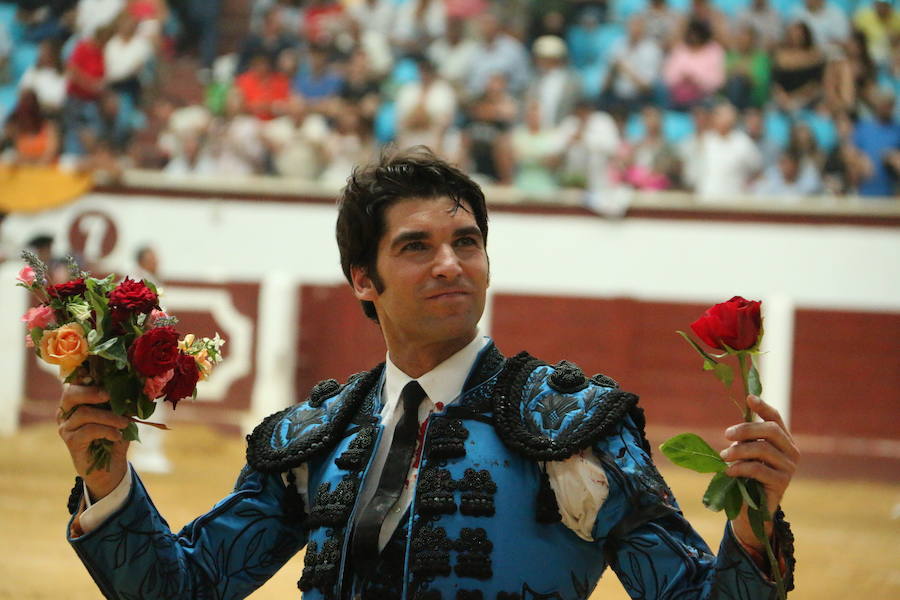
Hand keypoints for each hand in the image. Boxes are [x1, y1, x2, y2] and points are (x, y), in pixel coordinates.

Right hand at [57, 385, 130, 500]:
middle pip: (70, 393)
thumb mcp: (121, 415)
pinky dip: (107, 430)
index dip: (85, 373)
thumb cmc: (115, 436)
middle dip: (92, 392)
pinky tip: (117, 436)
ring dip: (109, 416)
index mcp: (77, 400)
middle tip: (109, 395)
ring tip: (124, 423)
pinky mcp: (71, 442)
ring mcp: (66, 427)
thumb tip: (134, 385)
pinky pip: (88, 430)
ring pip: (84, 412)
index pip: (74, 381)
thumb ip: (121, 401)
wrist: (110, 468)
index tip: (104, 375)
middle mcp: (67, 411)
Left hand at [721, 394, 798, 550]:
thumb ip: (744, 440)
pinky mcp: (782, 483)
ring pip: (763, 449)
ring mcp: (789, 468)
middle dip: (746, 429)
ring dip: (739, 451)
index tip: (749, 398)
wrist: (750, 511)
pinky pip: (759, 469)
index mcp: (782, 441)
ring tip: (723, 456)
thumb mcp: (744, 455)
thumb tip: (732, 429)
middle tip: (726, 435)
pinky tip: (728, 471)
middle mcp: (791, 451)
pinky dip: (740, 467)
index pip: (776, 419)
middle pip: (771, 430)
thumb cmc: (745, 478)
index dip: (763, 407)